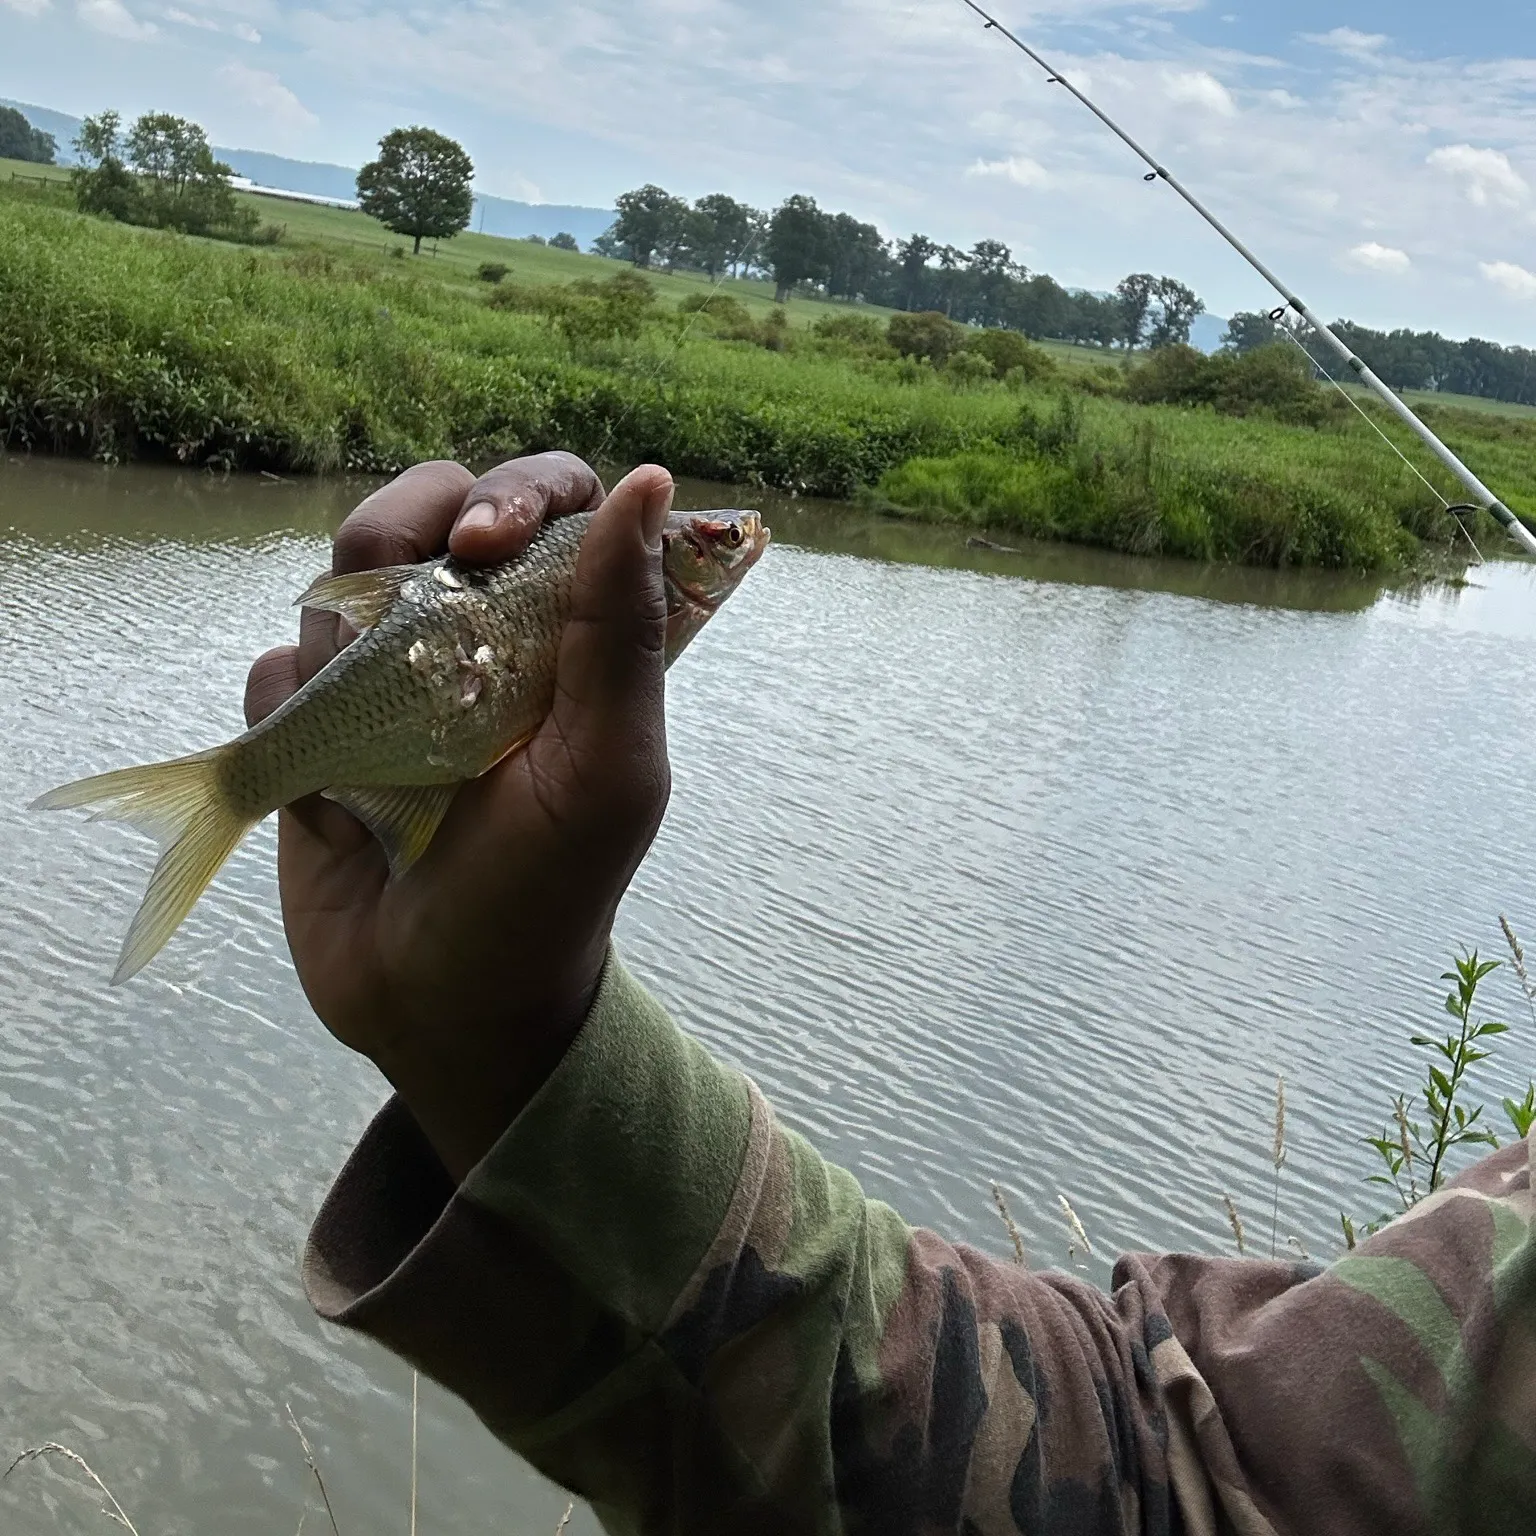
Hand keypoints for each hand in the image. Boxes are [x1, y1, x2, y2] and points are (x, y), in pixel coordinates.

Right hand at [244, 452, 674, 1180]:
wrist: (440, 1005)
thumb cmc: (543, 895)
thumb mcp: (606, 770)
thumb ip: (621, 632)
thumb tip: (648, 483)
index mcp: (569, 637)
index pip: (554, 502)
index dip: (519, 493)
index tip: (482, 543)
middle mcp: (482, 638)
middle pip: (431, 507)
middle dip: (402, 539)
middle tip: (401, 626)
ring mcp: (393, 677)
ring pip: (339, 576)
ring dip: (344, 644)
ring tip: (377, 744)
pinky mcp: (316, 725)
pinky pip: (275, 668)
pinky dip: (290, 714)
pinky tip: (334, 791)